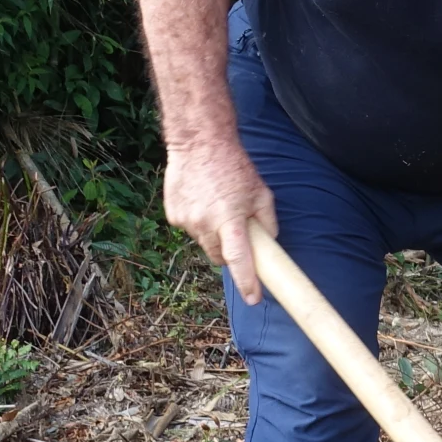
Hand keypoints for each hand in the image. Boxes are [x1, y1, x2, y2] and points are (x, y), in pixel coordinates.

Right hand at [164, 140, 276, 303]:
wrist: (199, 143)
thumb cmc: (235, 167)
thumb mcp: (262, 193)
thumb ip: (267, 222)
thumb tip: (269, 244)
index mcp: (230, 220)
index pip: (239, 260)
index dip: (246, 281)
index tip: (253, 298)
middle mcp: (205, 224)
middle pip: (219, 256)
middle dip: (229, 253)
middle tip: (236, 236)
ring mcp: (185, 220)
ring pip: (204, 243)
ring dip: (213, 235)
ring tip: (218, 207)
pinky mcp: (173, 215)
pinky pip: (190, 229)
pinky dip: (198, 223)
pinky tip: (202, 202)